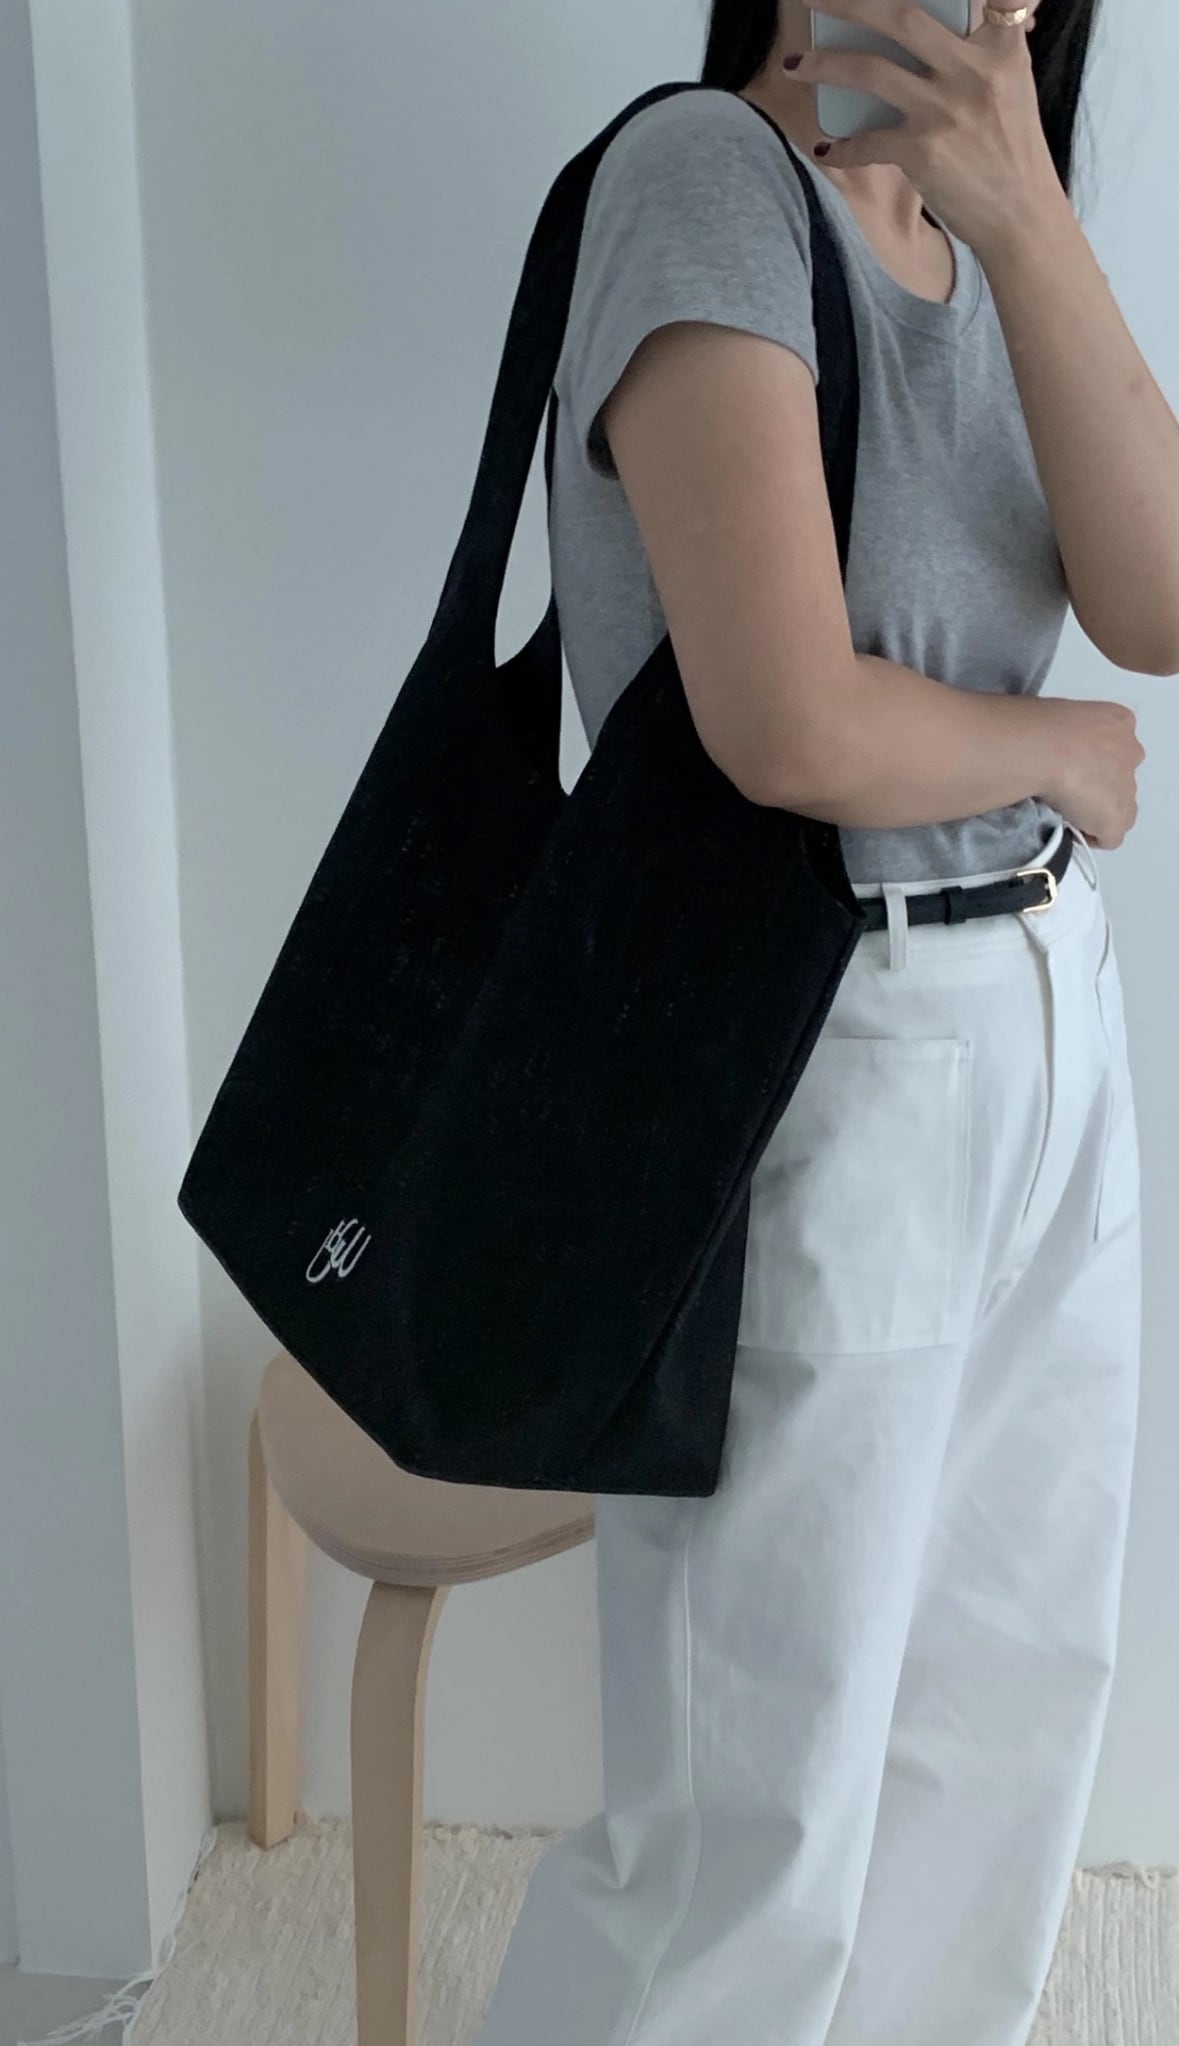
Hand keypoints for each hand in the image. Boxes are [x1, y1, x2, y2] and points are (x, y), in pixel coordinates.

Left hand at [790, 0, 1064, 255]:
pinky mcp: (923, 152)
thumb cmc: (1012, 151)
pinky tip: (825, 148)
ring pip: (870, 70)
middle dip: (848, 3)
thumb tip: (957, 19)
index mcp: (1001, 47)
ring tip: (795, 66)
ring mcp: (946, 110)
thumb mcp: (1013, 83)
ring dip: (823, 66)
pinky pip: (867, 140)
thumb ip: (985, 47)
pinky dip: (841, 146)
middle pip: (901, 16)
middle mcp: (973, 71)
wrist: (1022, 218)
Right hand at [1038, 699, 1144, 851]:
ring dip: (1095, 810)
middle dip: (1097, 785)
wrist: (1044, 748)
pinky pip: (1109, 836)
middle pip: (1119, 777)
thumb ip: (1070, 734)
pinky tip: (1069, 827)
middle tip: (1065, 787)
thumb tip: (1054, 753)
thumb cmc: (1041, 726)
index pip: (1114, 747)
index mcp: (1119, 721)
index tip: (1067, 768)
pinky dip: (1091, 836)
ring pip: (1117, 806)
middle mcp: (1130, 752)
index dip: (1091, 762)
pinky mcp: (1116, 818)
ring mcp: (1127, 788)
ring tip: (1063, 808)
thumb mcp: (1060, 716)